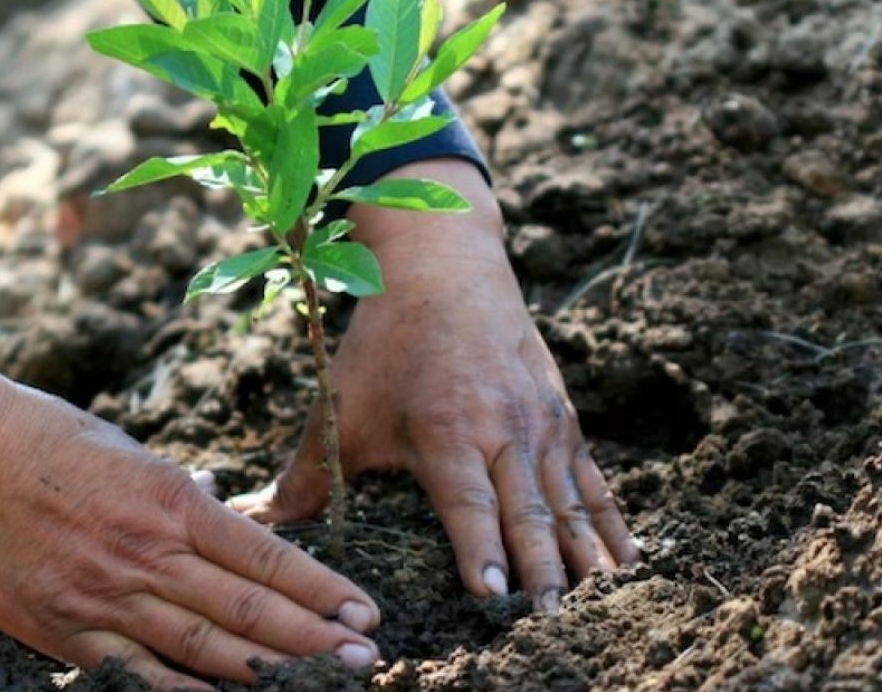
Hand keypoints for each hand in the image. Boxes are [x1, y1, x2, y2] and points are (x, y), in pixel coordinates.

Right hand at [0, 340, 380, 688]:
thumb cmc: (40, 435)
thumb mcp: (125, 449)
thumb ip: (175, 493)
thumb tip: (218, 509)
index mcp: (169, 498)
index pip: (263, 554)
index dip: (319, 589)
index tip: (363, 612)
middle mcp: (146, 552)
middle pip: (247, 607)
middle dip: (313, 639)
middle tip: (366, 661)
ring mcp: (103, 595)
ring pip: (203, 645)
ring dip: (268, 669)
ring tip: (321, 684)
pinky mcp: (61, 628)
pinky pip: (134, 673)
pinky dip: (182, 691)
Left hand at [230, 160, 639, 607]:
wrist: (446, 265)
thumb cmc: (387, 342)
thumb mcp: (343, 404)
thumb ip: (306, 474)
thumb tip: (254, 521)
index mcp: (446, 429)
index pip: (468, 503)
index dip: (482, 549)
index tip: (495, 594)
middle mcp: (503, 428)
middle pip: (528, 510)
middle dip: (542, 568)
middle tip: (552, 617)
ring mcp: (541, 422)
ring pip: (569, 499)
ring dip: (585, 554)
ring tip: (602, 604)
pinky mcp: (562, 417)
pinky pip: (592, 479)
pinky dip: (610, 521)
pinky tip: (627, 560)